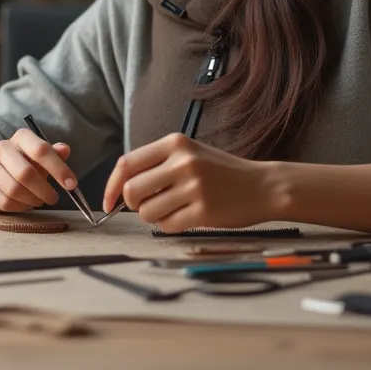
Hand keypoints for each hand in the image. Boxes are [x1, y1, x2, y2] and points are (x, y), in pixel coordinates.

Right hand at [0, 129, 79, 212]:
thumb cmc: (23, 165)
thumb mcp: (40, 158)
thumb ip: (53, 154)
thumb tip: (65, 150)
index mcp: (21, 137)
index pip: (41, 150)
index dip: (59, 169)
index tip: (71, 185)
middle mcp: (2, 148)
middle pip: (25, 173)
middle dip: (44, 190)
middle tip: (54, 198)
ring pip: (14, 190)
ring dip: (32, 200)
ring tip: (38, 200)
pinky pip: (5, 202)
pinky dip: (19, 207)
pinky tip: (24, 203)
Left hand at [102, 133, 274, 232]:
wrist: (262, 185)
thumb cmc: (220, 172)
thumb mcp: (189, 153)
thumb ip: (157, 164)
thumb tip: (120, 188)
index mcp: (175, 143)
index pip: (126, 164)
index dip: (111, 186)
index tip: (108, 202)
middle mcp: (183, 162)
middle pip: (131, 191)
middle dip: (134, 204)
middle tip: (148, 204)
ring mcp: (194, 187)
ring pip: (147, 212)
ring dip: (153, 216)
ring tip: (173, 209)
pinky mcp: (204, 211)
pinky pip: (167, 226)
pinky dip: (170, 225)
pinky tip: (186, 216)